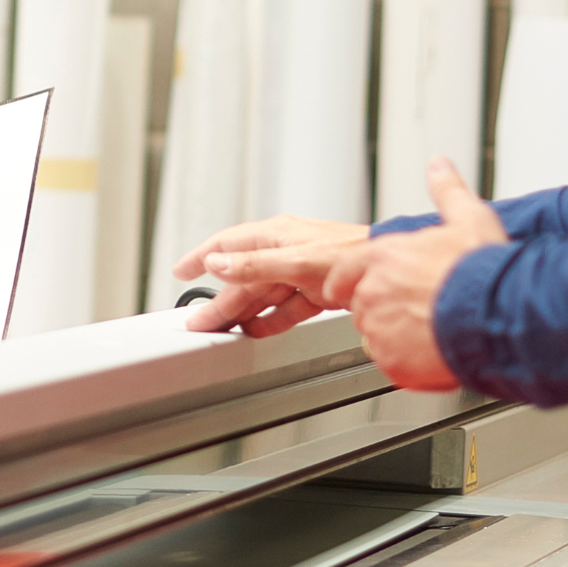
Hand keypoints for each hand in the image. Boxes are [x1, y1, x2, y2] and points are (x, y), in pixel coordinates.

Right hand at [178, 215, 368, 335]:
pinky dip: (269, 320)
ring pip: (262, 295)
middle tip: (199, 321)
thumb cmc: (350, 253)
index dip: (202, 257)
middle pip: (243, 278)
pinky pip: (285, 308)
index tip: (181, 270)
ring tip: (223, 331)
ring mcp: (301, 271)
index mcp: (276, 235)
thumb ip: (254, 264)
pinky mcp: (317, 291)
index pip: (228, 245)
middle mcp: (286, 250)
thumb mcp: (295, 260)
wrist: (386, 268)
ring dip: (242, 313)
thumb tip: (217, 264)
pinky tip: (257, 331)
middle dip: (220, 300)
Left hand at [324, 157, 508, 390]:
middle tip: (416, 311)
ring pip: (376, 337)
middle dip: (384, 309)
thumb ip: (447, 191)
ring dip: (396, 337)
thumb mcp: (468, 217)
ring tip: (430, 332)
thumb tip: (439, 167)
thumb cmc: (482, 270)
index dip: (344, 281)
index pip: (344, 270)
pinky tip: (433, 352)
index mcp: (384, 256)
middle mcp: (374, 292)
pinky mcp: (392, 361)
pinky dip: (409, 362)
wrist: (496, 314)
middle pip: (363, 305)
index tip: (342, 289)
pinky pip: (392, 364)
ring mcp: (380, 328)